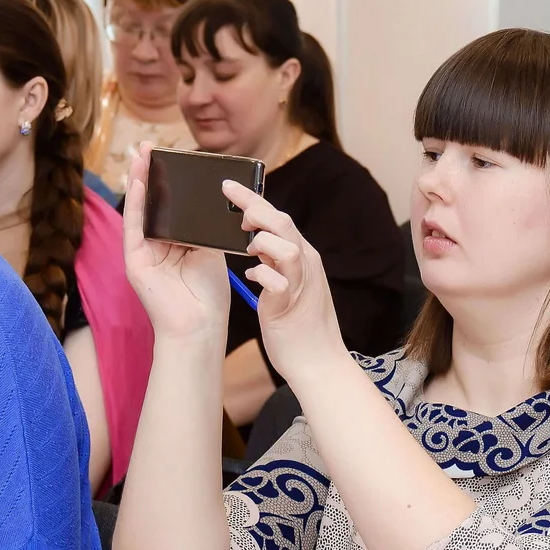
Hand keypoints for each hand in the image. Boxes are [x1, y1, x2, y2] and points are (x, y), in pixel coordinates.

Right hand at [121, 142, 231, 342]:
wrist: (200, 328)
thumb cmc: (208, 296)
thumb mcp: (210, 251)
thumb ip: (203, 227)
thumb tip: (209, 198)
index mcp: (174, 243)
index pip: (169, 206)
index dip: (169, 182)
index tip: (172, 157)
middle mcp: (155, 245)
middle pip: (152, 203)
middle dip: (151, 173)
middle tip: (152, 146)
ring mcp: (142, 252)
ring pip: (140, 209)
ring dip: (140, 180)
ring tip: (142, 154)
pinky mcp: (135, 261)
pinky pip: (134, 227)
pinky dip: (136, 203)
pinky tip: (140, 182)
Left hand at [229, 181, 347, 388]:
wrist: (319, 362)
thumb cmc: (300, 325)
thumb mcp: (289, 284)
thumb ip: (275, 262)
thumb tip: (254, 243)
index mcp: (304, 257)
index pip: (279, 219)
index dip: (254, 200)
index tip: (229, 187)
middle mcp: (306, 265)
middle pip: (283, 223)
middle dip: (254, 207)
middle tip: (229, 198)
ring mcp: (300, 285)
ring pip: (286, 247)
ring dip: (263, 240)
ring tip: (247, 246)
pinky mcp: (290, 306)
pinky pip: (278, 282)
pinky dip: (262, 275)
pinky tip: (252, 277)